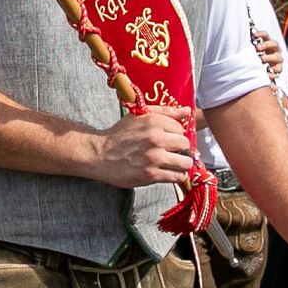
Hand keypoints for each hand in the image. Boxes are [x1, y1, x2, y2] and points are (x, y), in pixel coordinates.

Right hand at [80, 105, 198, 188]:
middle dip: (180, 149)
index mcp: (153, 121)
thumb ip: (165, 112)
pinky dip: (177, 176)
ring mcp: (154, 157)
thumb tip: (187, 111)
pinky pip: (177, 176)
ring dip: (182, 164)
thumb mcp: (139, 116)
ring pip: (185, 162)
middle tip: (171, 152)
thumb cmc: (119, 135)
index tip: (168, 139)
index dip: (175, 134)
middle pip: (185, 145)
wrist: (100, 154)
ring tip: (173, 164)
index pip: (181, 128)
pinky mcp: (151, 174)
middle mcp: (156, 138)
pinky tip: (169, 172)